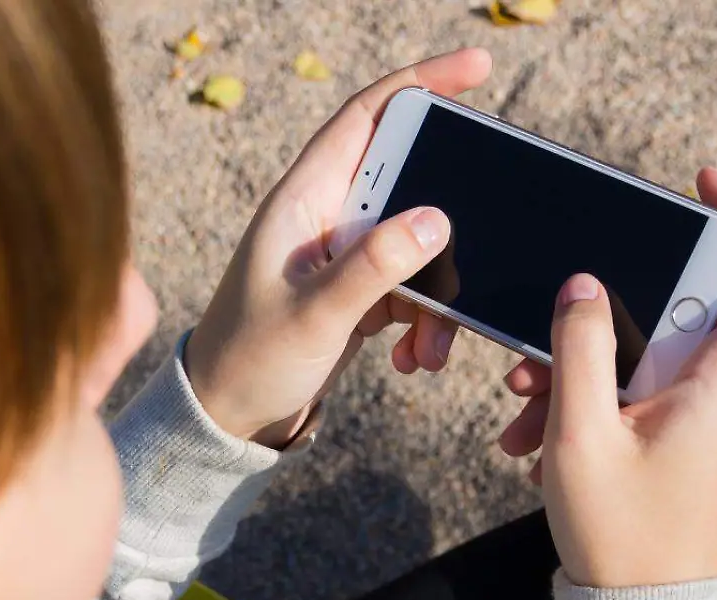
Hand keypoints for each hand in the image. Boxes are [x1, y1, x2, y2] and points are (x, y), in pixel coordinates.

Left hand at [185, 50, 492, 446]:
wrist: (229, 415)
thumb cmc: (250, 358)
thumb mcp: (315, 314)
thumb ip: (375, 266)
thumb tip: (438, 219)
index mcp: (303, 199)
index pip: (366, 117)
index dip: (421, 83)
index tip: (478, 68)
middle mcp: (325, 216)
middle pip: (408, 180)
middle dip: (448, 217)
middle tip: (487, 233)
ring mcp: (344, 254)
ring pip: (419, 244)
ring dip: (439, 292)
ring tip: (431, 345)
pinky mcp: (358, 290)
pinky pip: (413, 287)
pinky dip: (426, 320)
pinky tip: (414, 357)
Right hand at [499, 168, 716, 587]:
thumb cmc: (622, 535)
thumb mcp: (581, 435)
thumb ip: (580, 349)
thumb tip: (586, 286)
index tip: (702, 184)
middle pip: (683, 309)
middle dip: (607, 311)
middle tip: (548, 330)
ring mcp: (712, 416)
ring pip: (649, 353)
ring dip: (583, 365)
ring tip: (523, 404)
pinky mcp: (688, 436)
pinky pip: (641, 390)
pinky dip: (592, 398)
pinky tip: (536, 432)